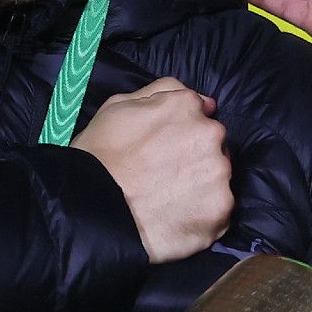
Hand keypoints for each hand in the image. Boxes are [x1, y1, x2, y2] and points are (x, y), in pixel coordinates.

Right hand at [73, 77, 231, 263]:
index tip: (164, 150)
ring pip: (218, 179)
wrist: (91, 209)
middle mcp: (211, 135)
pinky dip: (203, 216)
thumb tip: (204, 102)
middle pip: (214, 146)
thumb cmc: (99, 156)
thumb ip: (164, 92)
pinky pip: (219, 213)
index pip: (200, 114)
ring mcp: (219, 174)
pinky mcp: (221, 211)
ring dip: (202, 187)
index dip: (181, 133)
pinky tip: (176, 219)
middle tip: (165, 177)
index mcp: (187, 106)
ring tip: (169, 201)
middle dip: (196, 158)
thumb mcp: (118, 105)